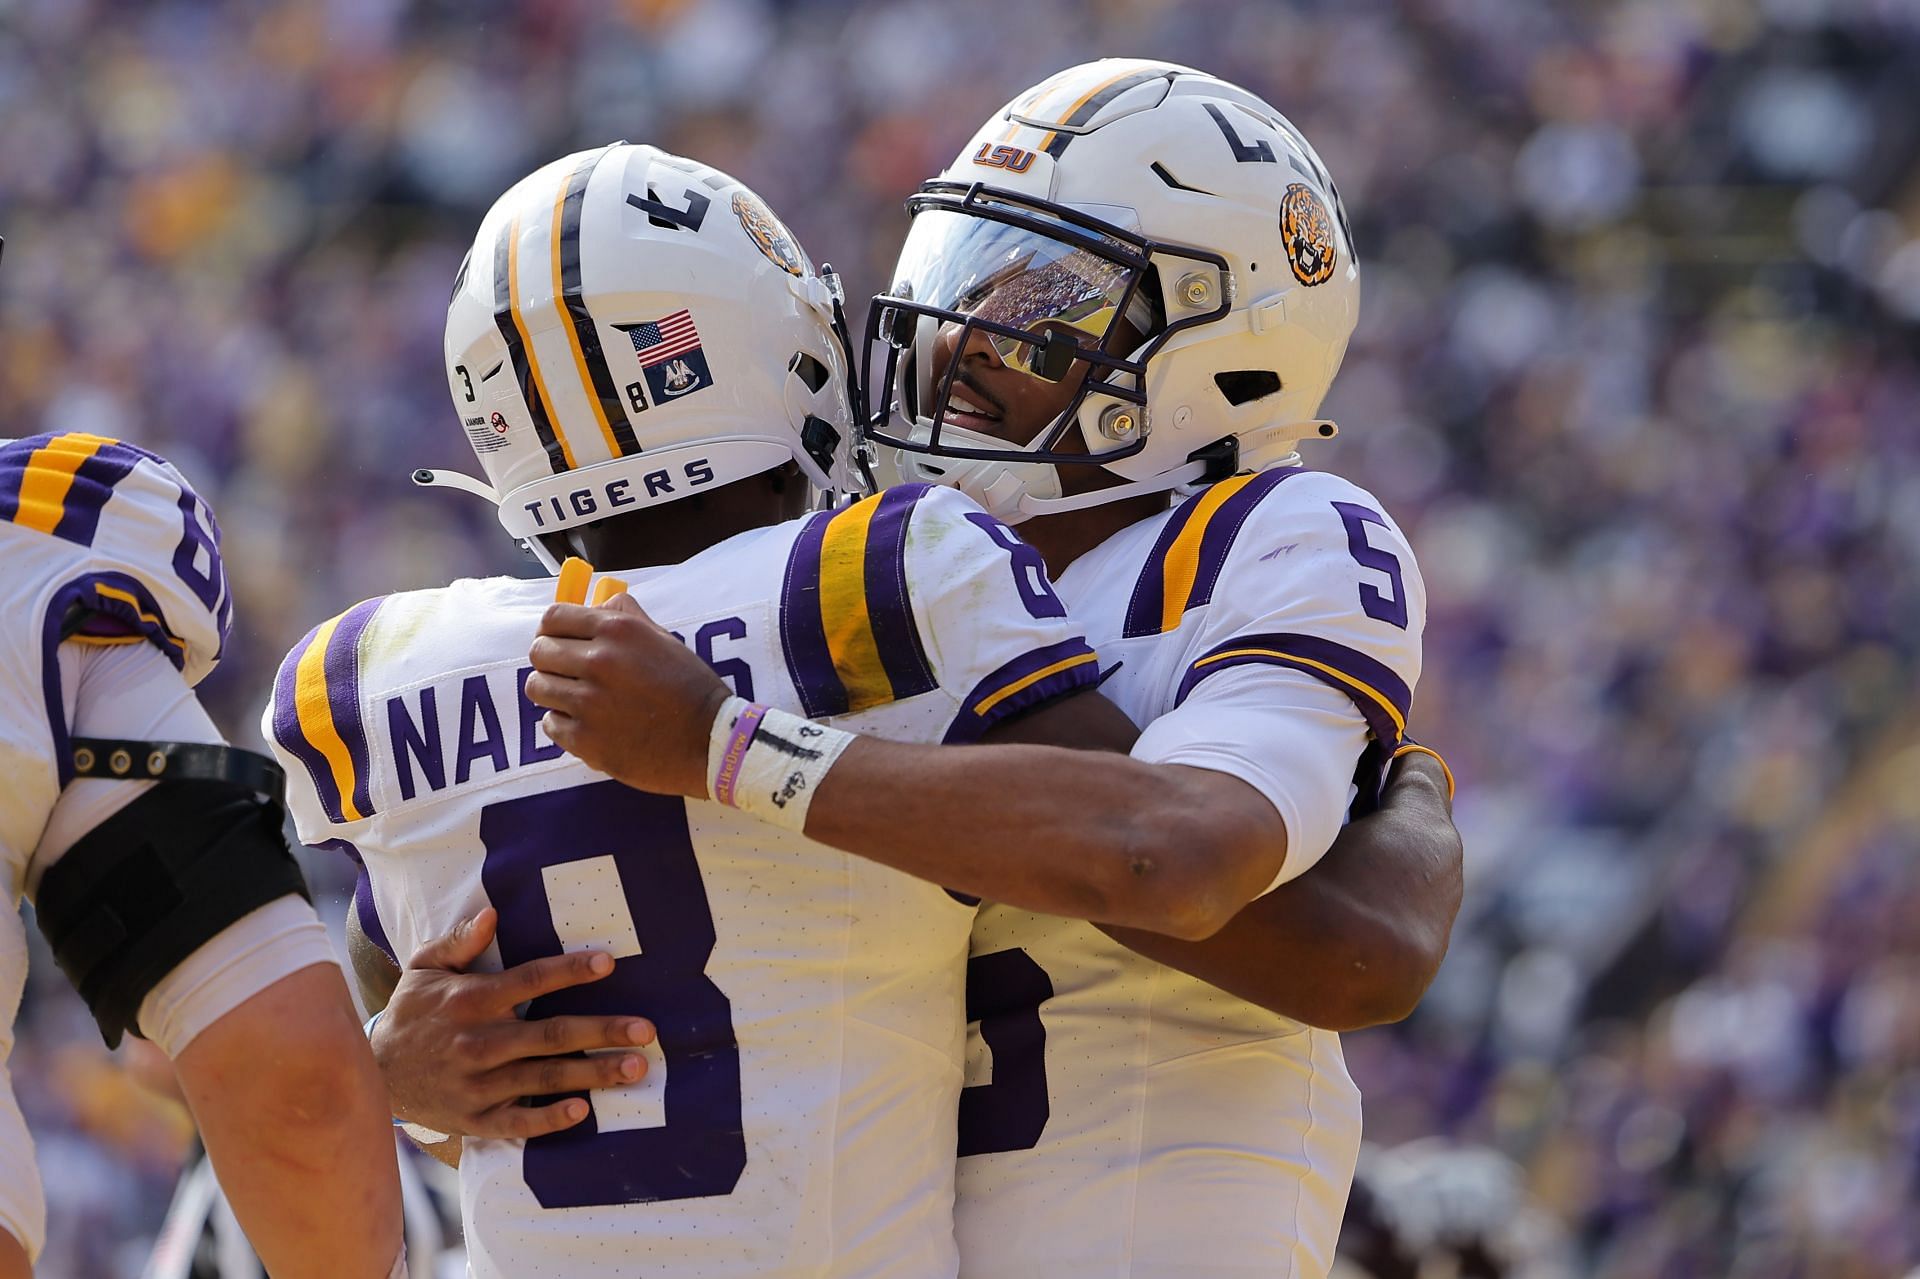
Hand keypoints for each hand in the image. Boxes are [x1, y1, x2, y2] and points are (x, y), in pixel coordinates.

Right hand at [372, 908, 656, 1138]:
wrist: (372, 1075)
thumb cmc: (412, 1012)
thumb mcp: (424, 968)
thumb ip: (459, 941)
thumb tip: (492, 913)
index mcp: (470, 1000)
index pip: (529, 980)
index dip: (569, 971)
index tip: (608, 963)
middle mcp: (478, 1042)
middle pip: (550, 1035)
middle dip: (601, 1031)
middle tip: (646, 1030)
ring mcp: (478, 1085)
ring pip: (545, 1078)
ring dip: (592, 1073)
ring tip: (635, 1068)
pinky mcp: (476, 1120)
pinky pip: (519, 1123)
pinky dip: (549, 1119)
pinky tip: (583, 1111)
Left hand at [525, 592, 731, 796]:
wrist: (710, 741)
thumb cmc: (691, 688)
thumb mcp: (664, 640)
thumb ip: (627, 617)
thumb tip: (596, 605)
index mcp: (617, 631)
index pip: (553, 618)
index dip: (553, 630)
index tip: (560, 641)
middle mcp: (598, 662)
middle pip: (539, 652)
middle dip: (550, 661)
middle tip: (568, 674)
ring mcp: (588, 703)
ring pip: (537, 688)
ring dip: (553, 693)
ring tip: (576, 700)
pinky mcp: (584, 740)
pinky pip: (549, 724)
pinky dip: (563, 724)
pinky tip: (587, 725)